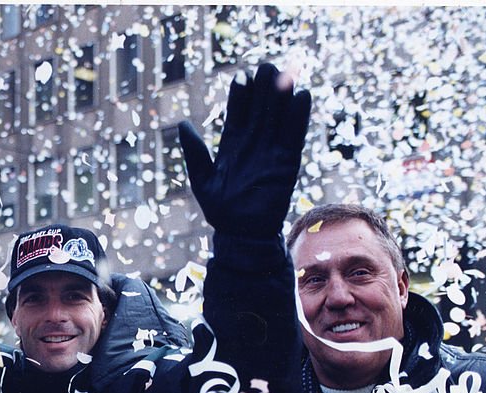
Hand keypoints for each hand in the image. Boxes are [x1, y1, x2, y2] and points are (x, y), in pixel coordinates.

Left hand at [178, 63, 309, 238]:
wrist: (240, 232)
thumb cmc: (219, 208)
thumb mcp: (201, 178)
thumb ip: (195, 151)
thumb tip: (183, 124)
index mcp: (232, 144)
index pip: (238, 112)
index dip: (240, 94)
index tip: (241, 76)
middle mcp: (253, 144)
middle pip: (260, 109)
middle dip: (263, 88)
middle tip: (266, 66)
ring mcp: (271, 151)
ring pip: (278, 117)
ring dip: (282, 96)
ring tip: (285, 73)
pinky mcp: (287, 163)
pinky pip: (293, 136)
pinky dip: (298, 117)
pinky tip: (302, 96)